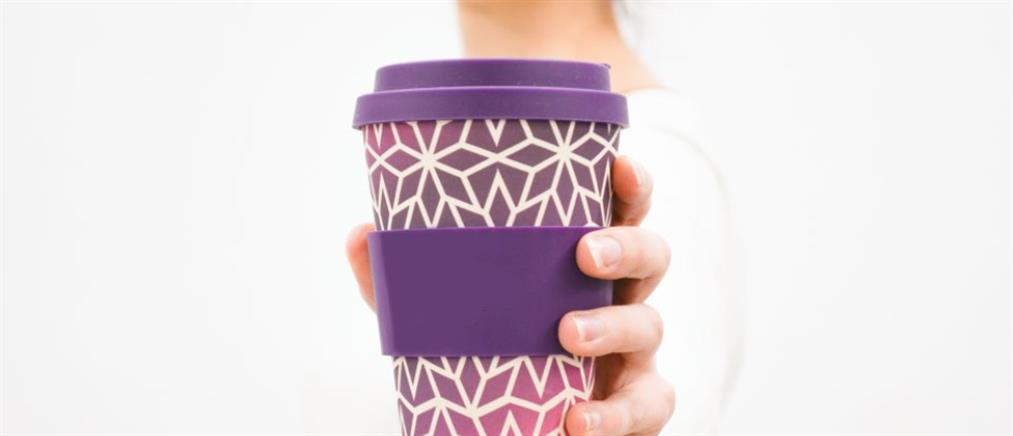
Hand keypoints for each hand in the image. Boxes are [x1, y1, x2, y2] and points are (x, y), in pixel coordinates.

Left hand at [345, 156, 673, 435]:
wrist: (502, 424)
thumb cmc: (483, 346)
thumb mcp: (434, 309)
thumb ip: (400, 278)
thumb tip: (360, 234)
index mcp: (580, 256)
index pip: (620, 207)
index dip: (630, 182)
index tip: (617, 163)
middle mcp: (615, 295)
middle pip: (652, 254)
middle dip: (627, 245)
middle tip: (584, 253)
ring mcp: (630, 351)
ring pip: (652, 325)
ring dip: (615, 326)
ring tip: (569, 335)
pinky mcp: (633, 405)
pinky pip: (651, 407)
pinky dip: (618, 415)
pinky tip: (579, 421)